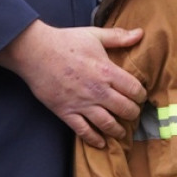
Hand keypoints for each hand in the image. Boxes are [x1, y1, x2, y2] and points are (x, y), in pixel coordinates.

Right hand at [0, 21, 145, 147]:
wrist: (35, 52)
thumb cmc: (66, 41)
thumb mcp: (94, 35)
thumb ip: (118, 37)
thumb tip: (140, 33)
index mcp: (107, 71)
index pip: (134, 90)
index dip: (141, 95)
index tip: (140, 96)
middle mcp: (98, 91)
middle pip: (125, 109)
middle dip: (133, 114)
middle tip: (133, 114)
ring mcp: (82, 103)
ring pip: (107, 124)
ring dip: (118, 130)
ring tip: (121, 131)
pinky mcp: (66, 112)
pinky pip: (83, 131)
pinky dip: (94, 139)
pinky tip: (101, 143)